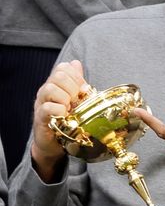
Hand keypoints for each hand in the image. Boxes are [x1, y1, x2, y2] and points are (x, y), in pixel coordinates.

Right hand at [32, 60, 88, 181]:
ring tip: (70, 108)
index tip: (83, 89)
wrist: (55, 142)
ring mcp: (41, 103)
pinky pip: (47, 107)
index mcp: (56, 84)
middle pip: (58, 76)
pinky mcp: (40, 117)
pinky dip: (59, 111)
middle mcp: (46, 90)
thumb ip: (76, 81)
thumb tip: (76, 63)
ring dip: (66, 98)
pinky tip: (65, 116)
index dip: (77, 76)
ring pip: (51, 89)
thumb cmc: (67, 118)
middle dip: (73, 87)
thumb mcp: (75, 98)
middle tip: (77, 101)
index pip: (63, 67)